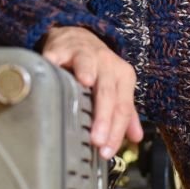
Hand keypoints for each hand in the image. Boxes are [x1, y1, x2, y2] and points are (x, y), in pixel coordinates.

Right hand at [40, 25, 143, 158]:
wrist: (78, 37)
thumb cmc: (98, 68)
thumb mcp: (117, 87)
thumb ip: (126, 113)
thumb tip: (136, 138)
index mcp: (123, 76)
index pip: (123, 108)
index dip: (116, 131)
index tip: (107, 151)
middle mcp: (107, 63)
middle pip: (108, 91)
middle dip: (103, 117)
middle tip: (97, 140)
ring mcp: (84, 54)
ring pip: (88, 65)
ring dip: (87, 73)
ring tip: (86, 84)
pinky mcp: (61, 48)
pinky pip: (58, 55)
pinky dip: (56, 62)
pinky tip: (53, 69)